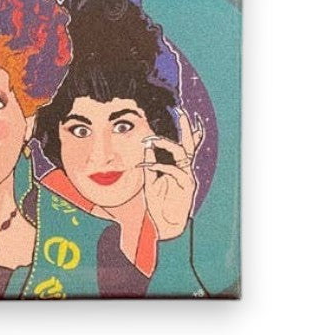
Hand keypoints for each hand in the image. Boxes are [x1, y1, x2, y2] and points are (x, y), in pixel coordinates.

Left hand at [139, 109, 203, 239]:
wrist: (163, 225)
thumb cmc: (157, 203)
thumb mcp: (150, 178)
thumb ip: (150, 162)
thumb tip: (147, 145)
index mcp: (178, 166)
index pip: (184, 144)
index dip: (185, 128)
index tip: (180, 111)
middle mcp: (185, 169)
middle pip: (189, 143)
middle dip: (186, 125)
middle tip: (180, 109)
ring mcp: (187, 177)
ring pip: (181, 152)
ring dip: (165, 143)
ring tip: (149, 139)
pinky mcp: (186, 186)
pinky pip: (173, 169)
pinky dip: (158, 164)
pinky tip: (145, 164)